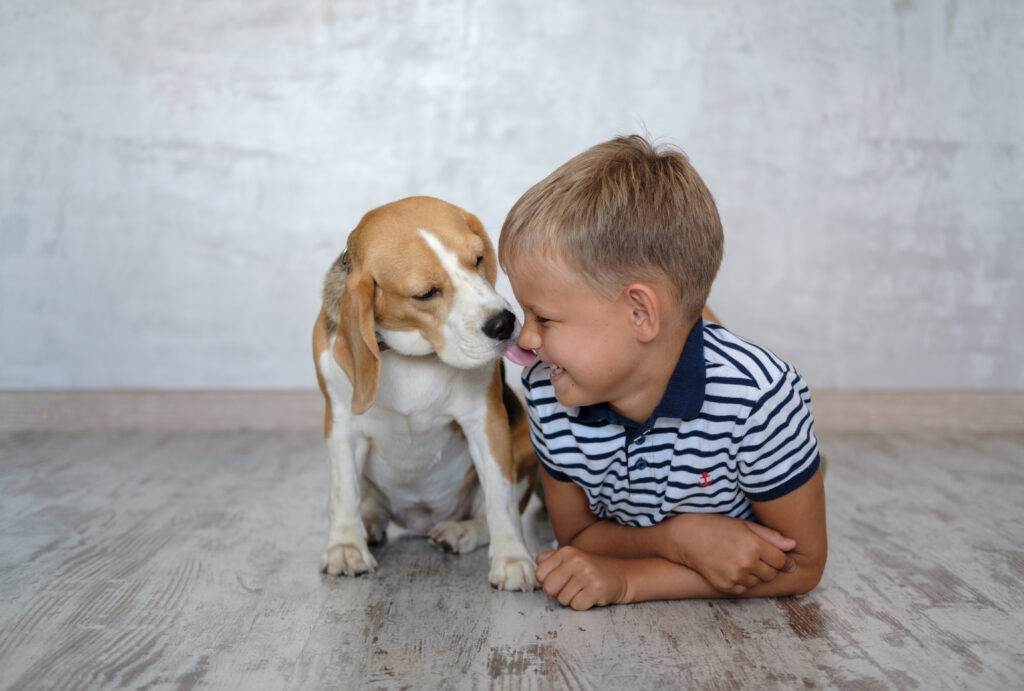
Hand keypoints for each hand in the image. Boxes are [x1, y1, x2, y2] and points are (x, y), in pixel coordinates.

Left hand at [535, 546, 628, 610]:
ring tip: (584, 590)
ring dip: (572, 599)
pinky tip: (591, 596)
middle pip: (548, 588)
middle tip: (572, 587)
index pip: (539, 573)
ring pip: (562, 599)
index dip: (548, 581)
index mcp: (566, 551)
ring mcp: (586, 574)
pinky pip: (576, 606)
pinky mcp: (596, 589)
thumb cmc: (593, 570)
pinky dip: (582, 605)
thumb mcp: (572, 558)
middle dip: (558, 593)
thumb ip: (551, 559)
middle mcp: (576, 560)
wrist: (623, 576)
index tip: (560, 580)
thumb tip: (537, 565)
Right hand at [660, 514, 796, 593]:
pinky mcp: (725, 586)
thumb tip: (793, 545)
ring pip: (759, 583)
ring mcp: (735, 576)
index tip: (782, 558)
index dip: (784, 560)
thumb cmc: (715, 526)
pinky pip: (744, 589)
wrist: (686, 537)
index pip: (782, 560)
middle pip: (772, 574)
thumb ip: (770, 536)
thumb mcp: (743, 524)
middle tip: (756, 556)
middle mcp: (746, 562)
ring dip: (755, 574)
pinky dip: (743, 581)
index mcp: (754, 544)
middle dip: (769, 566)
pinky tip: (732, 568)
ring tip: (741, 560)